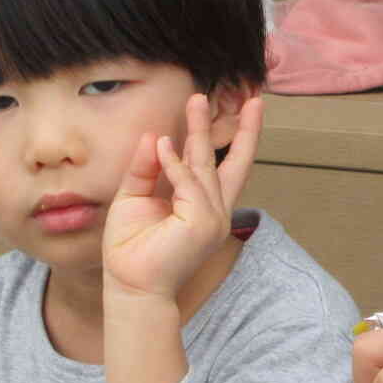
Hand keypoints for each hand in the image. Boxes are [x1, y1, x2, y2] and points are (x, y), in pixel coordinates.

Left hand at [103, 93, 263, 304]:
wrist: (130, 285)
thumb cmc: (131, 248)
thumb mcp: (133, 197)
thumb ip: (145, 168)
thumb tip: (155, 136)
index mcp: (202, 205)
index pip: (225, 168)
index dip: (237, 140)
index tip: (246, 109)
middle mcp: (214, 210)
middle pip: (234, 163)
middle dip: (242, 130)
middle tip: (252, 98)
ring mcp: (212, 217)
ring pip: (205, 167)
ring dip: (200, 131)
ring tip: (196, 101)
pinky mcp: (201, 222)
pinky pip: (188, 183)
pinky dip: (175, 164)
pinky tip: (163, 145)